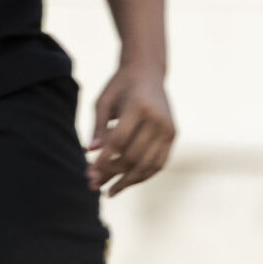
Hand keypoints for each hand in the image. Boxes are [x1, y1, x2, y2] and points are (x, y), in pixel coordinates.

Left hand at [88, 63, 175, 196]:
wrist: (148, 72)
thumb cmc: (121, 86)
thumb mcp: (103, 102)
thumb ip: (98, 128)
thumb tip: (90, 152)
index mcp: (139, 107)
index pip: (119, 142)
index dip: (103, 160)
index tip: (89, 173)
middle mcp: (158, 119)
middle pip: (134, 156)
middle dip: (112, 174)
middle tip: (94, 184)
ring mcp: (168, 128)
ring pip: (148, 164)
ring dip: (128, 180)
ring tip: (111, 191)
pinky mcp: (173, 135)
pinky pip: (160, 162)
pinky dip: (144, 175)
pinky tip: (128, 182)